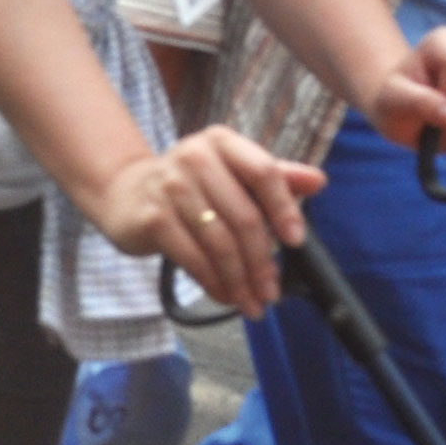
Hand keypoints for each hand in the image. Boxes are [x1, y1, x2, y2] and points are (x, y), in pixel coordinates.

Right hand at [89, 125, 322, 322]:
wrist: (127, 194)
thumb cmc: (193, 186)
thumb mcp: (233, 175)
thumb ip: (276, 177)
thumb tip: (318, 181)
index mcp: (222, 142)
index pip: (263, 172)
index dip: (284, 208)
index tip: (296, 242)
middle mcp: (193, 156)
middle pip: (244, 216)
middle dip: (262, 262)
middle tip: (271, 292)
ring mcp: (169, 185)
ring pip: (219, 243)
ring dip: (240, 280)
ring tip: (252, 302)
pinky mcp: (152, 217)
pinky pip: (193, 258)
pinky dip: (214, 283)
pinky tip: (226, 295)